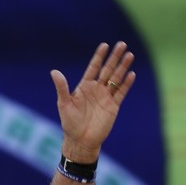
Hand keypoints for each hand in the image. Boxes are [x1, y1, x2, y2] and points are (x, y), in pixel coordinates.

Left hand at [50, 41, 135, 161]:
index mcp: (84, 86)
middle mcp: (96, 89)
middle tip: (122, 44)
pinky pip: (121, 93)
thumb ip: (62, 88)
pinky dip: (126, 84)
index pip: (93, 67)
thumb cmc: (70, 123)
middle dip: (115, 57)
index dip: (99, 56)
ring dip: (123, 67)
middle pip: (108, 69)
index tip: (105, 45)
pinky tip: (131, 74)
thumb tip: (54, 72)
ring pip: (116, 79)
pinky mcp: (113, 106)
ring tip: (130, 55)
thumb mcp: (64, 104)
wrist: (81, 140)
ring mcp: (106, 97)